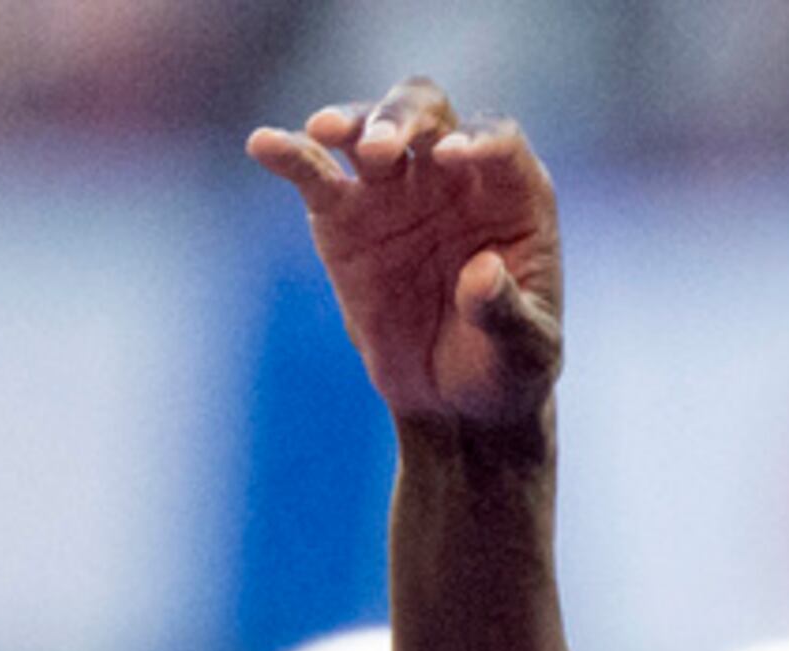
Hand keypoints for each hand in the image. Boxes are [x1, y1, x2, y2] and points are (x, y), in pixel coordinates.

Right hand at [246, 78, 560, 431]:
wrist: (453, 400)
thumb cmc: (505, 367)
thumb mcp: (524, 353)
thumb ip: (507, 313)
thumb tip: (480, 275)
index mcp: (512, 198)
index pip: (499, 141)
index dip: (481, 139)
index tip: (456, 156)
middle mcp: (452, 177)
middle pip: (427, 113)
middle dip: (403, 117)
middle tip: (383, 151)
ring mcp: (395, 190)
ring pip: (370, 127)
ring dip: (352, 122)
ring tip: (328, 134)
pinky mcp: (344, 215)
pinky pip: (313, 172)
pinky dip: (289, 153)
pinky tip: (265, 145)